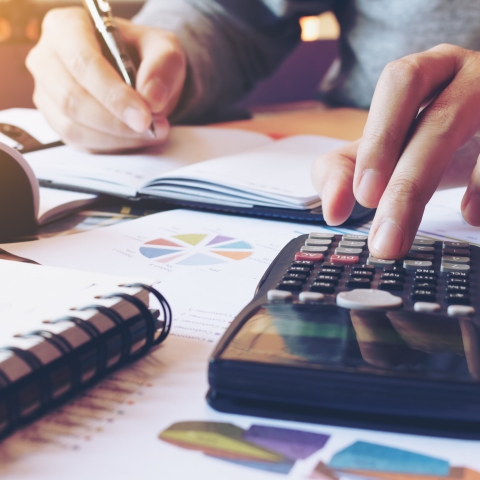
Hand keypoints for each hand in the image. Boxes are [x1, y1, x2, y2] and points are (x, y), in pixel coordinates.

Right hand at [26, 7, 186, 151]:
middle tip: (152, 128)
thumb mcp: (164, 49)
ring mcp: (48, 94)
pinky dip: (111, 146)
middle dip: (117, 122)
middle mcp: (47, 59)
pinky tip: (135, 138)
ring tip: (150, 133)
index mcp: (66, 27)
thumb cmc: (144, 55)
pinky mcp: (58, 122)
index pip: (82, 63)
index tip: (144, 117)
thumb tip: (151, 99)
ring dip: (117, 138)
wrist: (139, 75)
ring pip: (73, 127)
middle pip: (72, 99)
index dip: (113, 95)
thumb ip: (162, 67)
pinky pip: (80, 143)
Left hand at [312, 44, 479, 258]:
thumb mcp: (381, 148)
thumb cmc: (425, 137)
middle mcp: (468, 76)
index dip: (381, 139)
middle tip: (383, 233)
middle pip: (439, 120)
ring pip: (474, 140)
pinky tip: (469, 216)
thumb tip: (333, 210)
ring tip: (406, 239)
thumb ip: (343, 170)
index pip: (399, 85)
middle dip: (406, 181)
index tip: (364, 196)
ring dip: (435, 192)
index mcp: (425, 73)